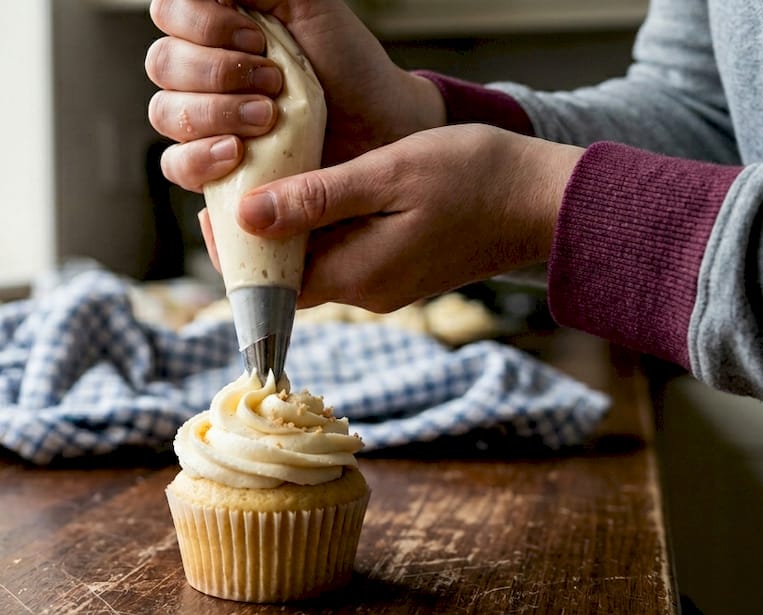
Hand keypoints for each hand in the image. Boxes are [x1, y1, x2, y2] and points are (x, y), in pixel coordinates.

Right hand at [145, 0, 444, 191]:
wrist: (375, 123)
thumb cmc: (345, 62)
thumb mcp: (308, 2)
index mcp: (216, 25)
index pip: (169, 12)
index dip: (202, 24)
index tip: (254, 37)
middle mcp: (200, 69)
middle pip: (162, 63)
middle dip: (218, 71)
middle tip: (272, 80)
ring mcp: (201, 118)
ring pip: (165, 111)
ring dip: (215, 112)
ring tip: (266, 116)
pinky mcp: (210, 165)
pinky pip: (175, 164)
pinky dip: (200, 157)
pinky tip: (235, 152)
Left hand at [201, 124, 585, 310]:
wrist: (546, 201)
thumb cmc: (476, 178)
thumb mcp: (388, 175)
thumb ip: (317, 199)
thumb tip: (247, 217)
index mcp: (359, 276)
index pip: (271, 286)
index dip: (236, 253)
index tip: (216, 209)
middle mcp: (368, 292)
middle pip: (288, 279)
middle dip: (257, 241)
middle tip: (238, 184)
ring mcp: (387, 285)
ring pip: (315, 266)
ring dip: (289, 232)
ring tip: (273, 180)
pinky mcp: (401, 270)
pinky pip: (344, 257)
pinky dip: (321, 230)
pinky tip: (319, 191)